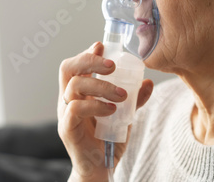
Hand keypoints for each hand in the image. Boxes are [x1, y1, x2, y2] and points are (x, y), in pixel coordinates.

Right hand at [57, 42, 153, 181]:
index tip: (102, 46)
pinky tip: (111, 110)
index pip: (76, 65)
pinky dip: (95, 105)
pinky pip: (75, 109)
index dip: (87, 53)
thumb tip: (148, 82)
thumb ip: (134, 99)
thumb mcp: (124, 115)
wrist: (100, 168)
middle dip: (90, 61)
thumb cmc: (108, 139)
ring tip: (121, 95)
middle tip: (112, 66)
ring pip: (74, 86)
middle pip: (69, 68)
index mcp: (79, 92)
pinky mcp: (67, 128)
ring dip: (101, 86)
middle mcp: (68, 99)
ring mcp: (65, 113)